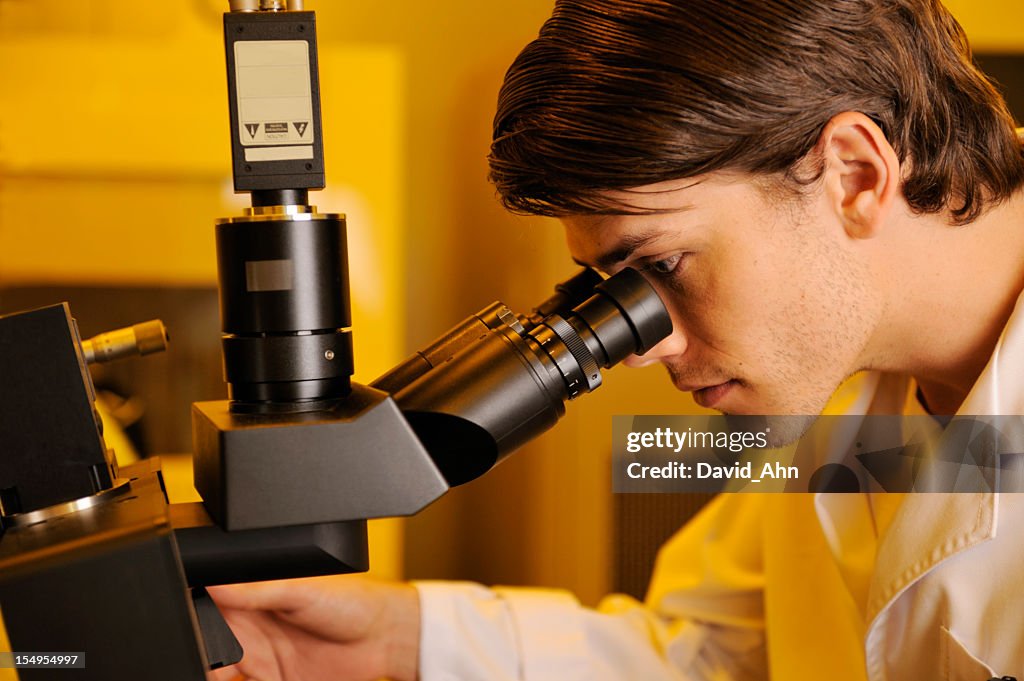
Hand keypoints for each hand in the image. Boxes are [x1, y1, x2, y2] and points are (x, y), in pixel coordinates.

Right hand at [205, 575, 419, 680]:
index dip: (191, 624)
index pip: (207, 611)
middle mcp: (251, 631)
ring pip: (221, 676)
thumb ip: (256, 590)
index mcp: (251, 599)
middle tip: (204, 666)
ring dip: (216, 677)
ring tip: (222, 677)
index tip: (185, 635)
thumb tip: (216, 582)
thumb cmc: (350, 600)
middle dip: (199, 660)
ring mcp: (261, 661)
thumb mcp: (300, 591)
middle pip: (207, 650)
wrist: (386, 638)